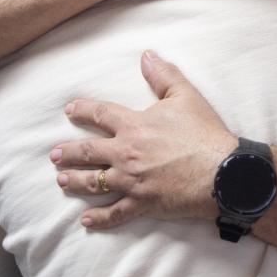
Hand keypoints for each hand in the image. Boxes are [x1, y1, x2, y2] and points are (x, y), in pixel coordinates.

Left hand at [50, 51, 237, 228]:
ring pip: (94, 183)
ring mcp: (131, 181)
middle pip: (87, 152)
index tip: (70, 111)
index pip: (101, 114)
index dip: (83, 111)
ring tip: (61, 180)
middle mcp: (126, 153)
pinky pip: (114, 213)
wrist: (223, 173)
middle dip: (68, 152)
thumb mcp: (186, 96)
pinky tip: (85, 220)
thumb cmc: (205, 134)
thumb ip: (163, 75)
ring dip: (74, 181)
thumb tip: (146, 55)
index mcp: (134, 125)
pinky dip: (98, 218)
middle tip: (54, 154)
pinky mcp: (142, 204)